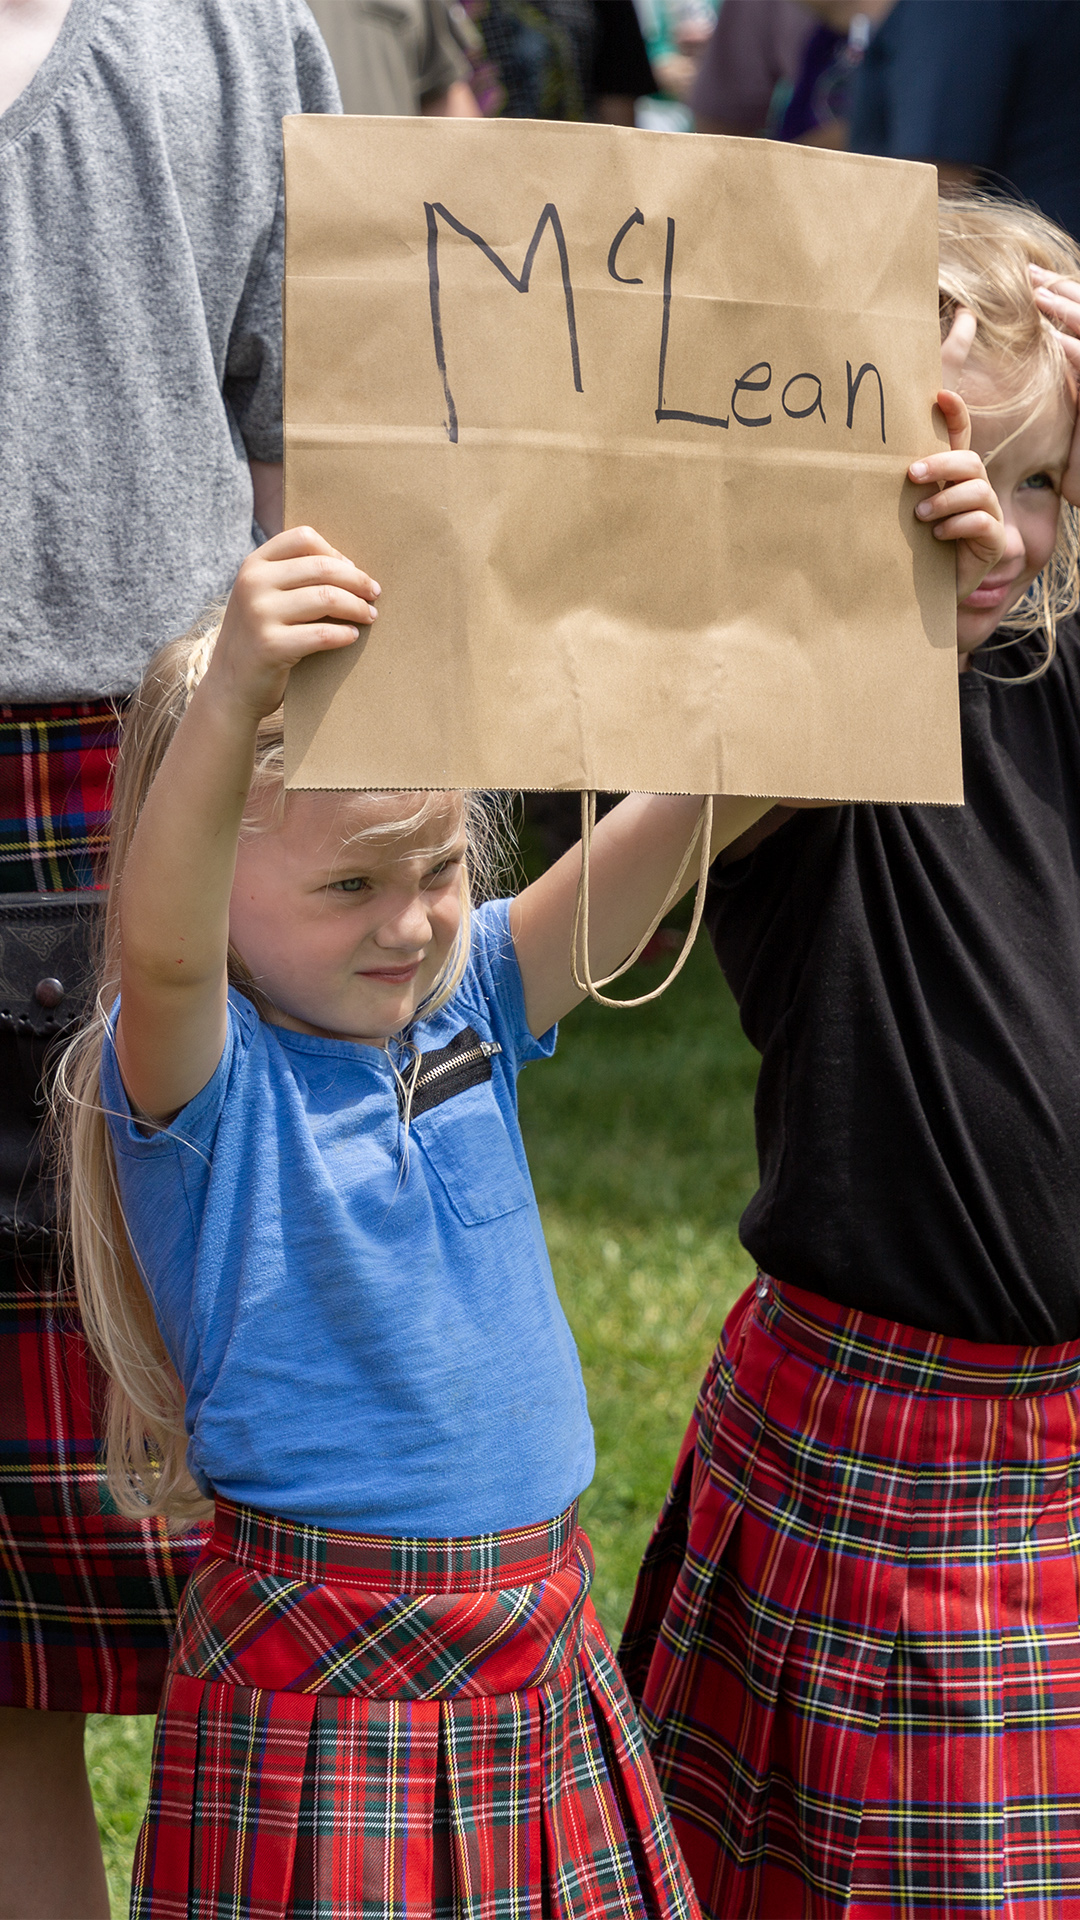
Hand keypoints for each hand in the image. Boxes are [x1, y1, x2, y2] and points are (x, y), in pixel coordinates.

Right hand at [203, 526, 379, 721]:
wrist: (230, 688)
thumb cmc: (258, 639)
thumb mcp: (262, 598)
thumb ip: (290, 577)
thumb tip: (348, 566)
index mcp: (253, 565)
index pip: (304, 538)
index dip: (335, 553)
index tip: (352, 571)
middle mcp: (253, 583)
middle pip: (322, 567)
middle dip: (357, 580)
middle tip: (374, 594)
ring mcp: (259, 614)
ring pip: (326, 598)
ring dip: (357, 607)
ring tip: (370, 616)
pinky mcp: (271, 645)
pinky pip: (322, 634)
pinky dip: (344, 634)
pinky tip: (352, 636)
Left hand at [908, 391, 1006, 602]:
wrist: (924, 595)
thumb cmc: (911, 551)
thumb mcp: (899, 516)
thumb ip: (894, 491)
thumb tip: (854, 463)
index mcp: (952, 479)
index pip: (961, 437)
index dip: (956, 414)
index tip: (940, 394)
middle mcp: (974, 491)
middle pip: (970, 461)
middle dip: (941, 464)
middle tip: (911, 475)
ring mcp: (987, 515)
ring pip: (978, 489)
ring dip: (946, 499)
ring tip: (920, 516)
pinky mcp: (992, 543)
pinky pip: (983, 522)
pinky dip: (958, 525)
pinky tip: (937, 536)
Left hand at [1030, 265, 1079, 505]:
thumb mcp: (1072, 414)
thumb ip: (1065, 379)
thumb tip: (1045, 351)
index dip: (1059, 293)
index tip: (1031, 281)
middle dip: (1060, 290)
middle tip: (1029, 274)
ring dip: (1065, 311)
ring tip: (1038, 297)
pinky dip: (1075, 349)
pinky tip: (1054, 338)